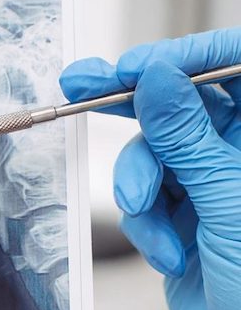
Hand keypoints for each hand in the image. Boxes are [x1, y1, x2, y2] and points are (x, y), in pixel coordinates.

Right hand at [61, 28, 240, 309]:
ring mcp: (216, 192)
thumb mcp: (228, 203)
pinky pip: (146, 201)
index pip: (234, 69)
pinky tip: (168, 253)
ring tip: (152, 217)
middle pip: (184, 104)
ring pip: (154, 154)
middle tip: (83, 84)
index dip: (186, 56)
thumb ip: (187, 135)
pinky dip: (146, 224)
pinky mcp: (188, 224)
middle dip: (135, 102)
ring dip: (141, 185)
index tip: (137, 64)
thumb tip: (160, 77)